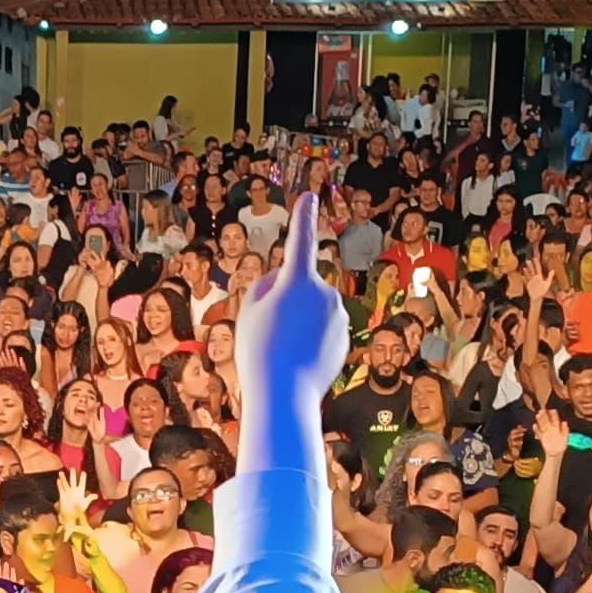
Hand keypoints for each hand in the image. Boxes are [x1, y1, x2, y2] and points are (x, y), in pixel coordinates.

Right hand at [237, 191, 349, 409]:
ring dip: (297, 321)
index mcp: (298, 282)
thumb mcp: (247, 313)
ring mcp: (338, 316)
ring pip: (311, 309)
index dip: (302, 218)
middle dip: (285, 298)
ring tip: (281, 349)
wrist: (285, 396)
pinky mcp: (344, 338)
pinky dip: (310, 340)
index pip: (300, 241)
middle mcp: (324, 293)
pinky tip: (297, 361)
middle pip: (299, 286)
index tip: (309, 196)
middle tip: (266, 328)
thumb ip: (263, 288)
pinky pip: (322, 330)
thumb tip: (281, 283)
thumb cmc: (259, 352)